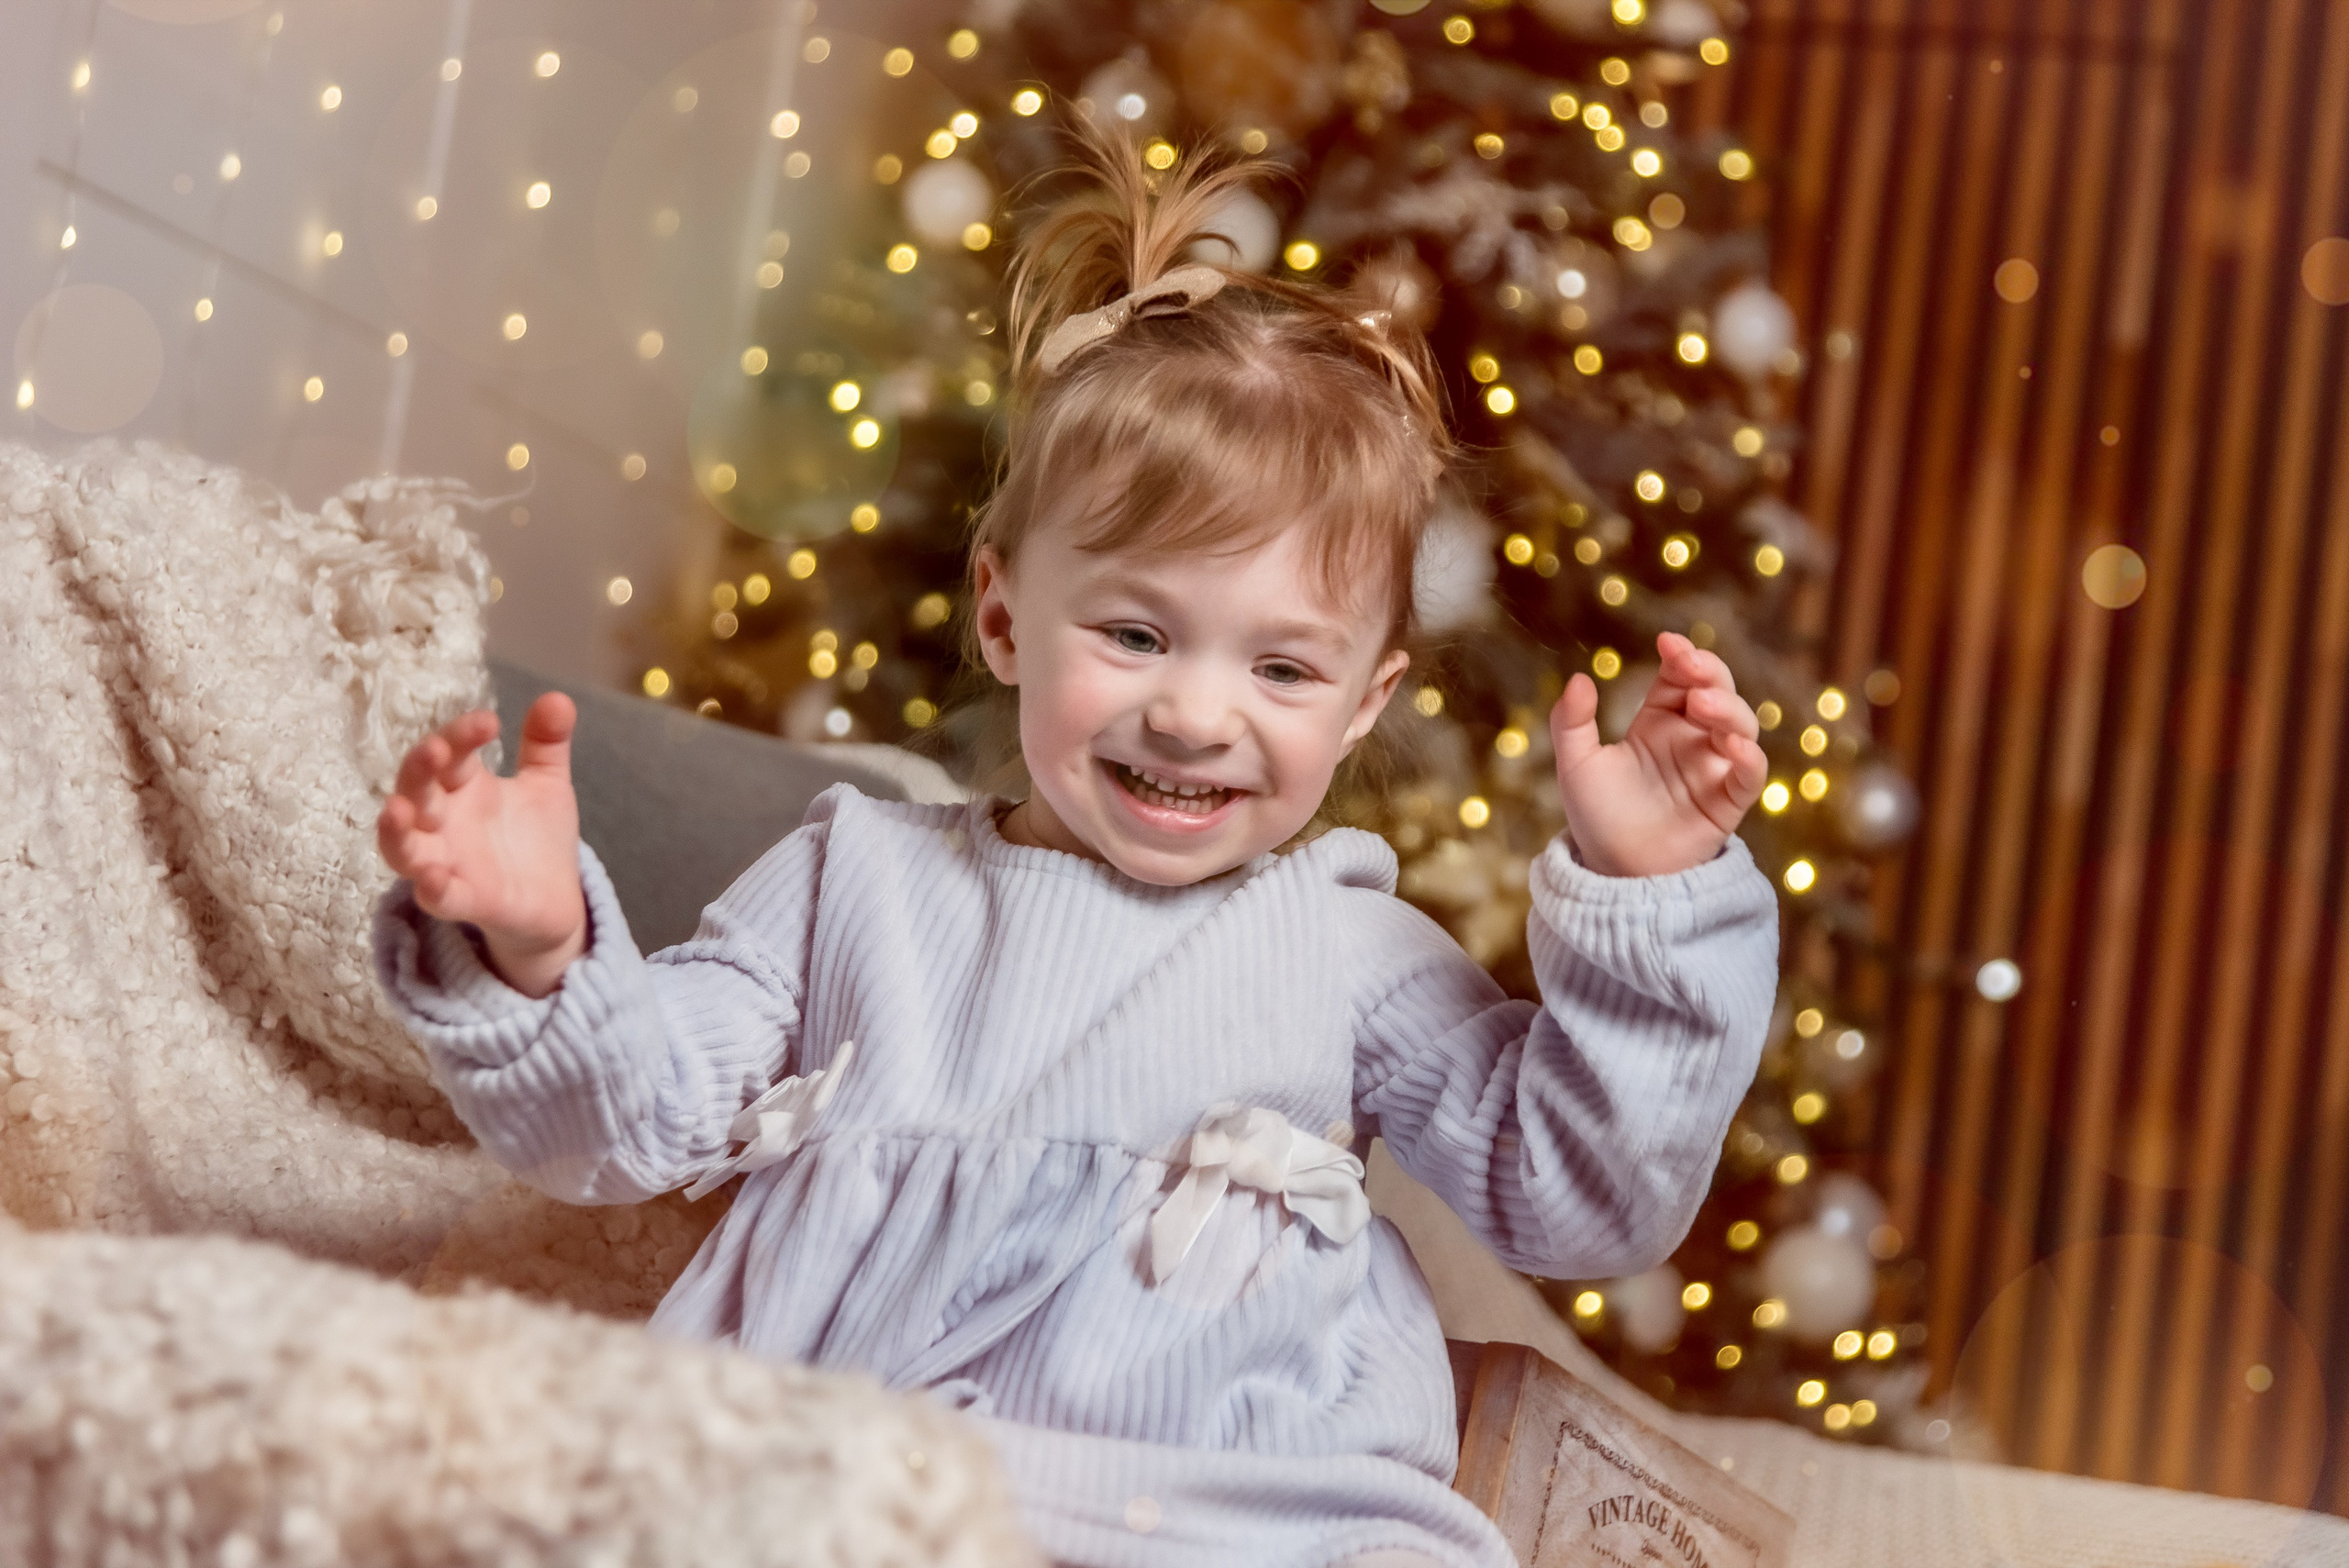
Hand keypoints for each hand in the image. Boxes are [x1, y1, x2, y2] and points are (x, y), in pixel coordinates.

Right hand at [377, 692, 586, 997]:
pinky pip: (438, 897)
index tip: (490, 721)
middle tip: (435, 749)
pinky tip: (434, 878)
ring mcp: (447, 862)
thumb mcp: (546, 784)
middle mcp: (443, 822)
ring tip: (397, 810)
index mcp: (462, 787)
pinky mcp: (463, 901)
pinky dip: (433, 888)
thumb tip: (558, 697)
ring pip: (403, 847)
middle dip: (419, 769)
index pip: (449, 753)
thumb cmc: (536, 837)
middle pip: (415, 791)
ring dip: (395, 830)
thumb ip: (547, 744)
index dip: (461, 735)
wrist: (555, 899)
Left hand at [1550, 632, 1766, 877]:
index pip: (1679, 676)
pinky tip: (1731, 745)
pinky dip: (1749, 756)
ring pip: (1740, 725)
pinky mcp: (1728, 801)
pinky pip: (1750, 773)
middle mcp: (1691, 738)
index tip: (1667, 642)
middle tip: (1689, 665)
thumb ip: (1572, 723)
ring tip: (1700, 704)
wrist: (1612, 870)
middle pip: (1716, 690)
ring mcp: (1713, 767)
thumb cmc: (1598, 816)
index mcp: (1658, 721)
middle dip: (1709, 671)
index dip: (1681, 655)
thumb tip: (1580, 678)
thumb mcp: (1576, 765)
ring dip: (1727, 708)